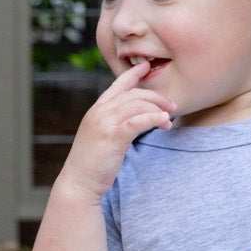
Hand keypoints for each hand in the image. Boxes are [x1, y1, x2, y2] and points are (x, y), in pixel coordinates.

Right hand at [57, 61, 175, 200]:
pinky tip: (164, 123)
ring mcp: (105, 122)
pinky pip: (139, 120)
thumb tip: (134, 120)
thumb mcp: (101, 138)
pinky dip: (154, 119)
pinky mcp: (113, 135)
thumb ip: (114, 124)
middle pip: (134, 94)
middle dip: (156, 97)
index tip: (146, 66)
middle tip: (172, 106)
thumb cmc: (92, 165)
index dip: (132, 74)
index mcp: (96, 111)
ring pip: (138, 105)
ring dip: (158, 110)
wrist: (79, 183)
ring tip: (169, 120)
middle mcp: (99, 112)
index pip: (117, 85)